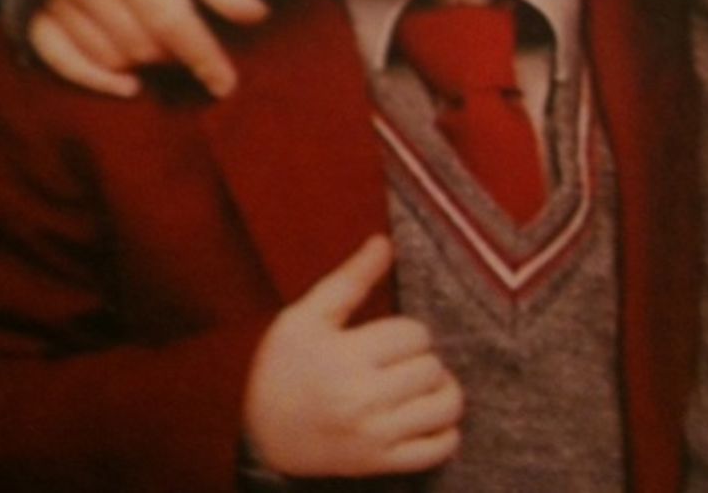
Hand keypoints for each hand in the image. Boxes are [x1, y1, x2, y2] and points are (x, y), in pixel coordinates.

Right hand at [27, 0, 267, 97]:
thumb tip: (255, 14)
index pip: (168, 19)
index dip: (201, 55)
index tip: (227, 85)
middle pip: (139, 43)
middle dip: (175, 54)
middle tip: (195, 44)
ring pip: (106, 54)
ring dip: (141, 63)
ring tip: (165, 49)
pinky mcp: (30, 2)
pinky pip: (58, 57)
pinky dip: (92, 77)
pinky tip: (128, 86)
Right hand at [245, 235, 462, 478]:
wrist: (263, 437)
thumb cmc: (283, 367)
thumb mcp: (306, 316)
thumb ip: (350, 279)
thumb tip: (385, 242)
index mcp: (346, 357)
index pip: (415, 334)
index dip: (408, 331)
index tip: (389, 338)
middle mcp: (364, 400)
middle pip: (432, 368)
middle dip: (422, 358)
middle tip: (400, 361)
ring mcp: (375, 437)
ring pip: (444, 407)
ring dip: (440, 391)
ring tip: (418, 384)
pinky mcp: (382, 464)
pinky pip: (438, 450)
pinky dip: (444, 432)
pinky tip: (425, 415)